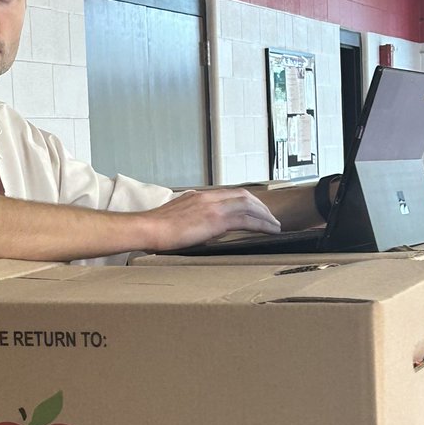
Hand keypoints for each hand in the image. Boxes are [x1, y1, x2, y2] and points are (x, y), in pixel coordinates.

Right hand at [141, 188, 280, 251]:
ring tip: (275, 225)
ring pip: (249, 205)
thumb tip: (202, 229)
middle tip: (270, 218)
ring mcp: (213, 206)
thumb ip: (192, 218)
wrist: (148, 228)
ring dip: (265, 215)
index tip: (255, 209)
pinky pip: (246, 220)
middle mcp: (209, 197)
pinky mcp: (216, 220)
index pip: (230, 193)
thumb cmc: (156, 228)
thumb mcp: (177, 217)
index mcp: (199, 196)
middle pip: (244, 196)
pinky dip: (262, 224)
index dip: (247, 201)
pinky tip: (270, 230)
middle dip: (260, 206)